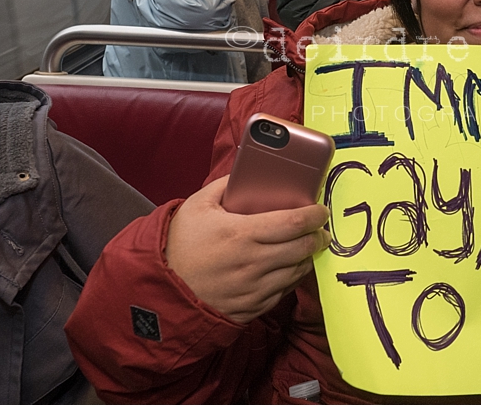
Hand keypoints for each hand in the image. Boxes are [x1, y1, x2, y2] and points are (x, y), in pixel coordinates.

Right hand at [164, 175, 331, 323]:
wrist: (159, 290)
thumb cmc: (178, 244)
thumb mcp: (197, 206)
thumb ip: (226, 185)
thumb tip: (248, 172)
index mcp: (241, 234)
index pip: (294, 223)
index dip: (314, 216)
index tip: (321, 211)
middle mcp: (251, 263)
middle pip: (303, 248)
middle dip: (318, 237)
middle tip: (320, 229)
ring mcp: (253, 289)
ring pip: (297, 272)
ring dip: (307, 258)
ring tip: (307, 246)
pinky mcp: (251, 308)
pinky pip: (283, 292)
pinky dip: (291, 278)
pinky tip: (288, 267)